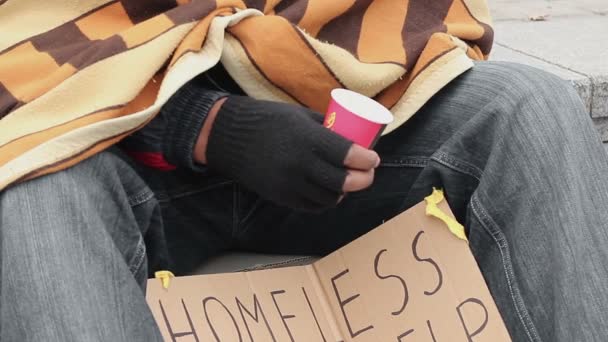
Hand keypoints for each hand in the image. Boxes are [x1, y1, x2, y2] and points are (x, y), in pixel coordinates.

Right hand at [197, 96, 378, 210]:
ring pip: (329, 197)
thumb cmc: (266, 119)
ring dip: (344, 192)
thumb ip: (324, 128)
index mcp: (307, 138)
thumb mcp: (299, 115)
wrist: (227, 136)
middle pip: (342, 181)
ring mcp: (289, 183)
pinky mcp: (280, 196)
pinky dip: (325, 200)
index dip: (366, 160)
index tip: (374, 159)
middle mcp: (300, 164)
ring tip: (348, 182)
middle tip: (368, 173)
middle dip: (362, 179)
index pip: (347, 155)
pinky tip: (329, 192)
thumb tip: (352, 138)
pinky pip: (311, 205)